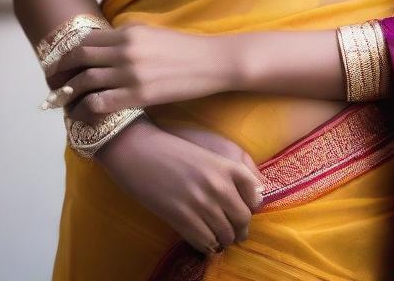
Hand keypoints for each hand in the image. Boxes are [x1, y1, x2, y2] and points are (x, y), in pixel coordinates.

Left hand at [44, 23, 231, 122]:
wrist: (212, 62)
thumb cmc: (183, 48)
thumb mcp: (151, 33)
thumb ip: (126, 37)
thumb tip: (103, 45)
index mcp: (128, 32)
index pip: (86, 41)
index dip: (67, 54)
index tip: (58, 64)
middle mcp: (125, 50)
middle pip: (80, 59)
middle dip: (61, 72)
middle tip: (52, 84)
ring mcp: (131, 73)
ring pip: (86, 81)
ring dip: (69, 92)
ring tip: (62, 102)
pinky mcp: (140, 95)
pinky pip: (100, 103)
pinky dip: (85, 109)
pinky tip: (81, 115)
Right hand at [96, 118, 264, 255]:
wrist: (138, 150)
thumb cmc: (171, 149)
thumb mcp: (206, 153)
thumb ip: (230, 171)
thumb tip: (254, 196)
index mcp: (226, 165)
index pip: (255, 194)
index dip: (251, 205)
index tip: (243, 209)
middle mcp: (218, 185)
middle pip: (243, 219)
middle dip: (240, 229)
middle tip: (233, 232)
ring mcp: (201, 203)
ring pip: (225, 235)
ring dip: (223, 239)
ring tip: (217, 237)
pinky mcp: (182, 219)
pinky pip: (205, 242)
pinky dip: (207, 244)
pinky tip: (202, 239)